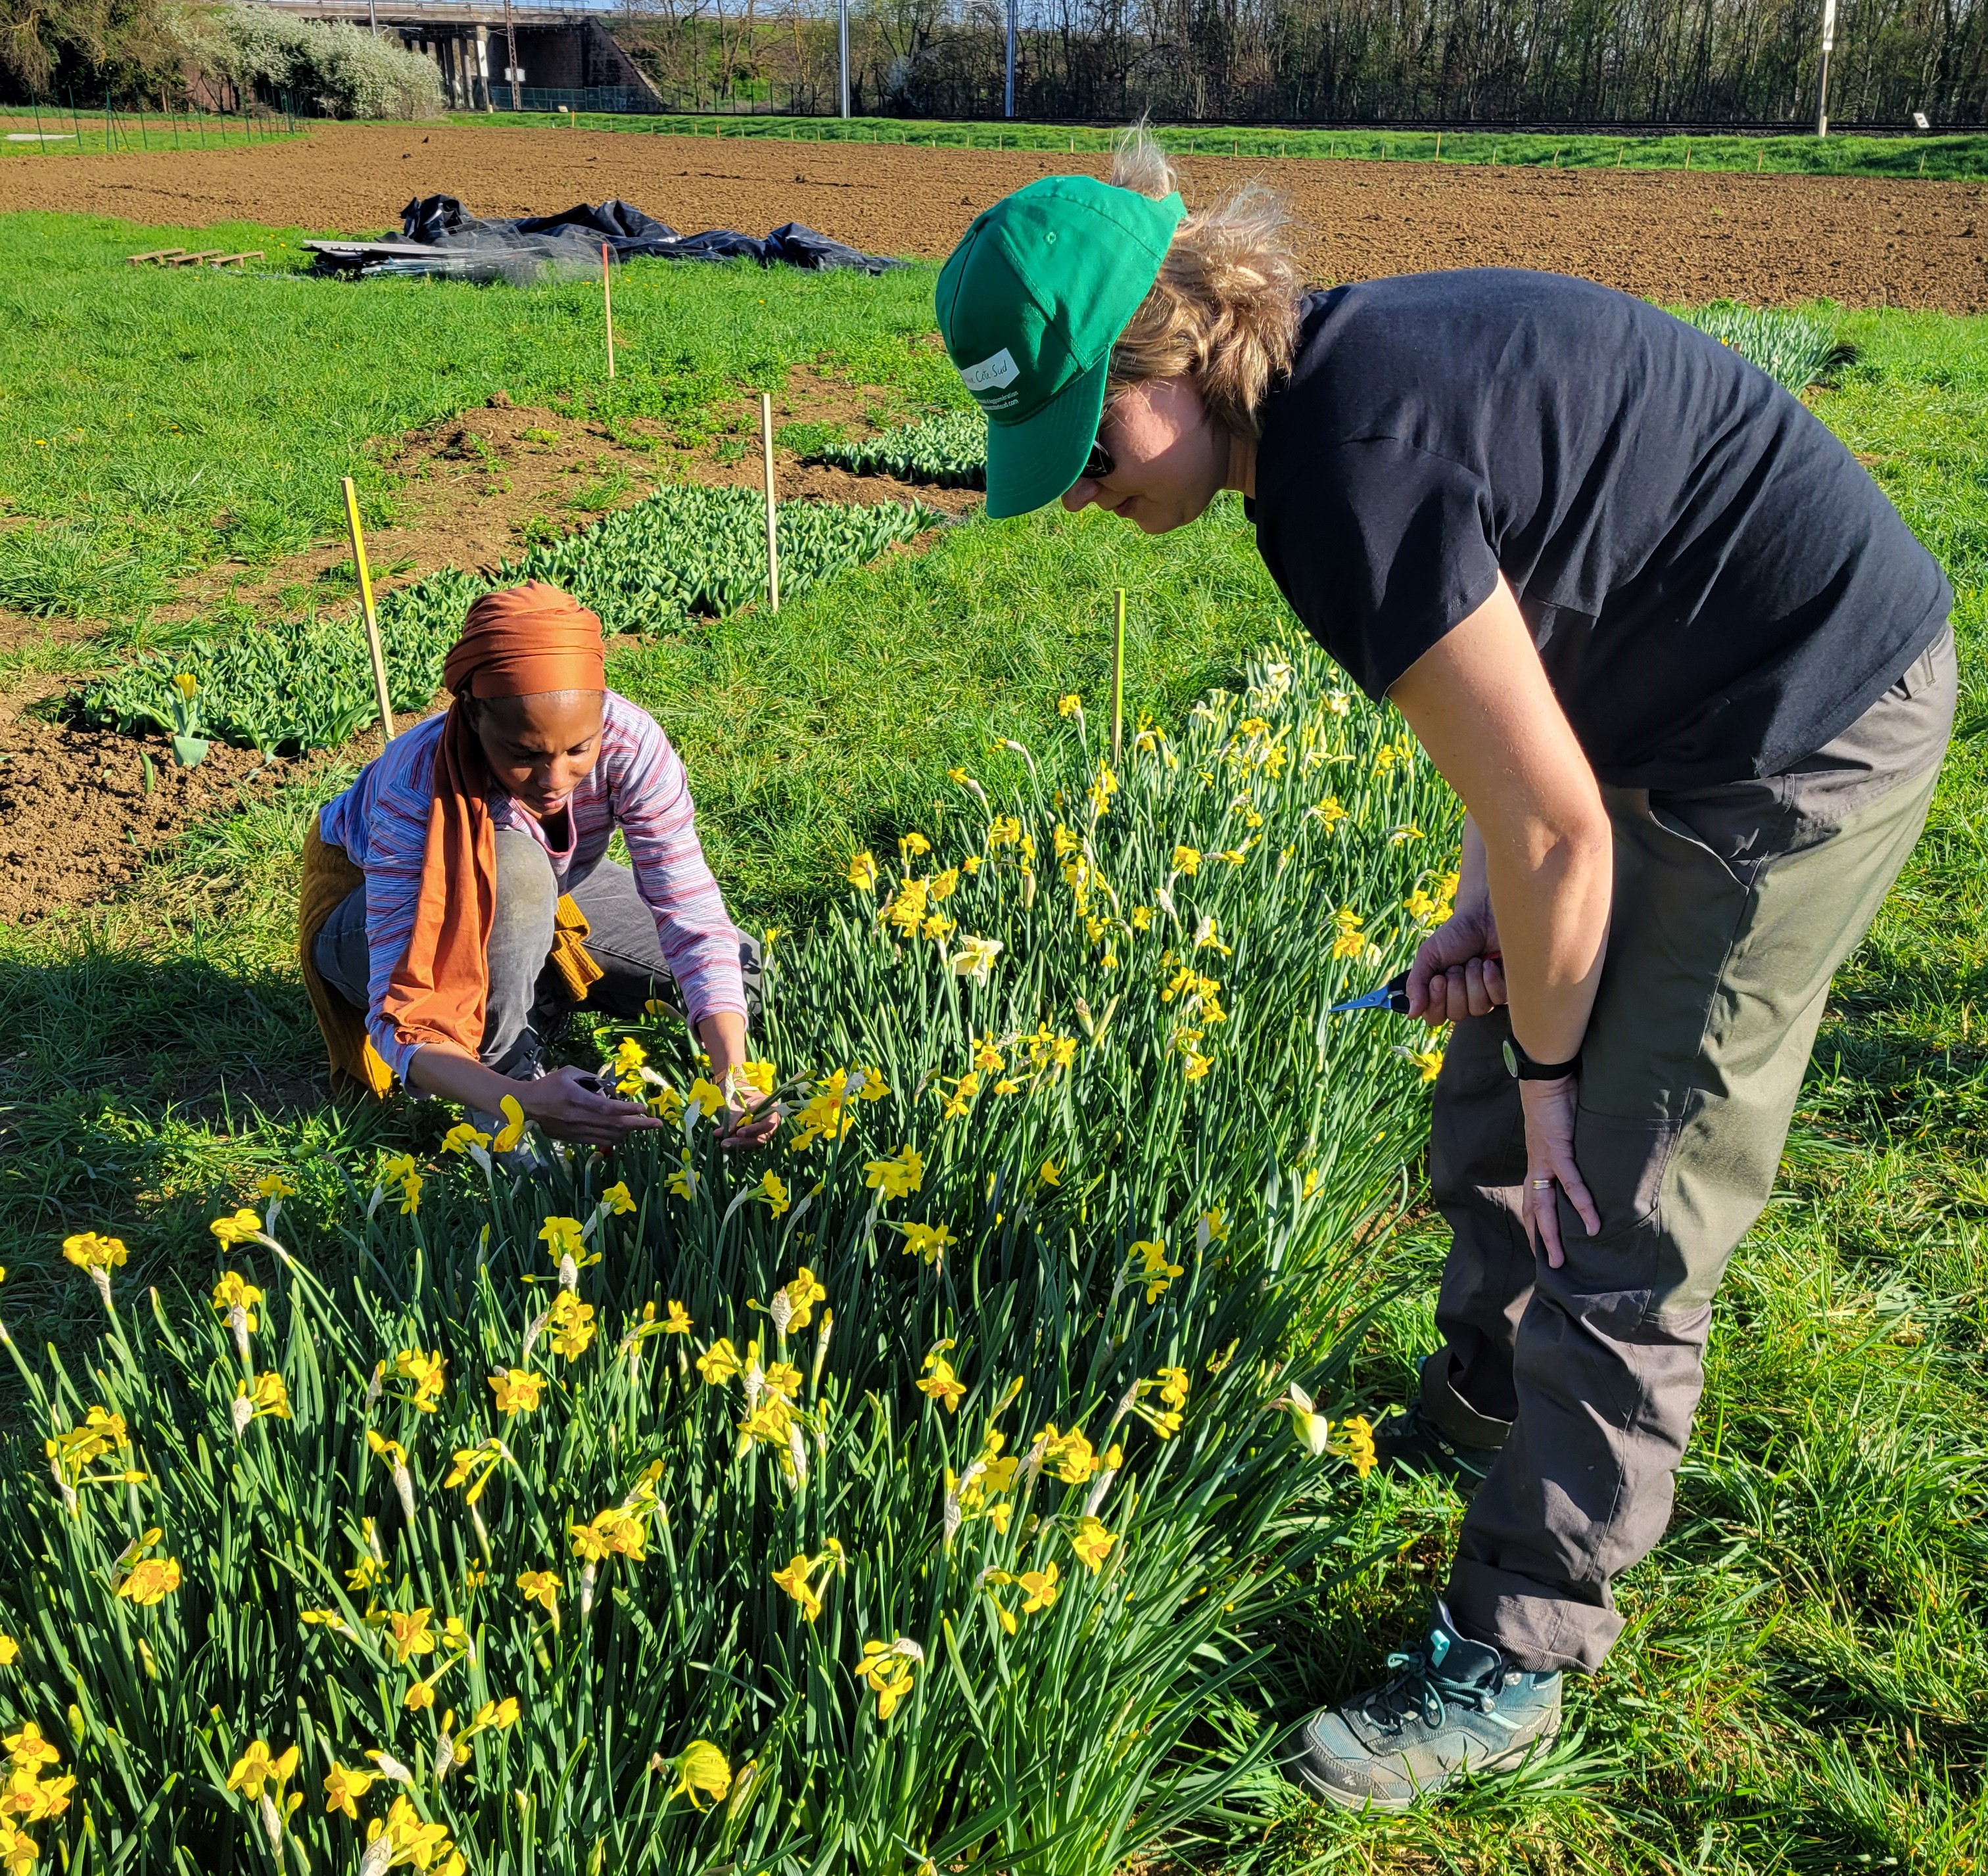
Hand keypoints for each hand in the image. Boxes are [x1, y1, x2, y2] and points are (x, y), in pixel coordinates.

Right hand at [522, 1066, 666, 1146]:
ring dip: (629, 1133)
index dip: (628, 1110)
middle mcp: (578, 1118)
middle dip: (638, 1125)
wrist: (524, 1107)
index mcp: (577, 1099)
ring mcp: (576, 1131)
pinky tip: (625, 1134)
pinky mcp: (573, 1139)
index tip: (644, 1108)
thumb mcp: (569, 1073)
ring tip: (644, 1127)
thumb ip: (591, 1078)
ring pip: (609, 1136)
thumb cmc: (548, 1085)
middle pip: (614, 1125)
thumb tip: (609, 1090)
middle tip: (657, 1124)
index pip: (608, 1109)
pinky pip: (599, 1142)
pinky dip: (615, 1139)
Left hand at [699, 1009, 779, 1151]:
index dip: (756, 1128)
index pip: (771, 1121)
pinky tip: (722, 1140)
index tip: (739, 1129)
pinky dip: (735, 1141)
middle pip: (764, 1134)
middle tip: (727, 1141)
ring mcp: (760, 1122)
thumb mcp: (730, 1085)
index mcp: (769, 1101)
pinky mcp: (750, 1128)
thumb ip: (731, 1094)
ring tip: (722, 1143)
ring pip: (756, 1140)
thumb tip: (732, 1110)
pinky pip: (747, 1139)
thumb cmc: (732, 1078)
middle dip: (746, 1139)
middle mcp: (769, 1113)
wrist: (730, 1076)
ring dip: (740, 1143)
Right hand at [1405, 900, 1506, 1025]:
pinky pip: (1497, 999)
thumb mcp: (1428, 956)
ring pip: (1477, 1008)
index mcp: (1441, 993)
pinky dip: (1490, 980)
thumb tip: (1411, 1013)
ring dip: (1473, 981)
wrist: (1482, 918)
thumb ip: (1416, 984)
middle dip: (1456, 987)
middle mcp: (1462, 999)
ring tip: (1474, 961)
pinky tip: (1488, 965)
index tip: (1438, 980)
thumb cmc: (1455, 935)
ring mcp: (1484, 996)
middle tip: (1457, 966)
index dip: (1436, 1003)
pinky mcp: (1504, 990)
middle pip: (1456, 1015)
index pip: (1434, 1017)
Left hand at [1518, 1077, 1599, 1268]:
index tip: (1539, 1246)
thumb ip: (1574, 1148)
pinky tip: (1592, 1225)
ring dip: (1553, 1235)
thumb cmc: (1558, 1099)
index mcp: (1537, 1162)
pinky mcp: (1558, 1150)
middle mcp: (1537, 1165)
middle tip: (1549, 1267)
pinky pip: (1570, 1184)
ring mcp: (1545, 1160)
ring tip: (1560, 1260)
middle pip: (1535, 1211)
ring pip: (1546, 1206)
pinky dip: (1582, 1205)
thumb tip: (1591, 1157)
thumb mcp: (1565, 1131)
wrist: (1546, 1075)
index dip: (1535, 1224)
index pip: (1533, 1200)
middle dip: (1540, 1240)